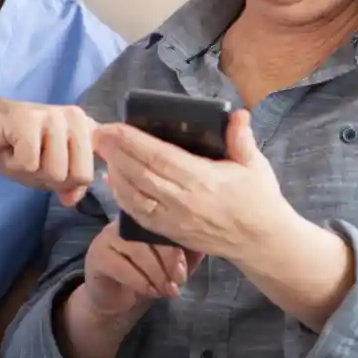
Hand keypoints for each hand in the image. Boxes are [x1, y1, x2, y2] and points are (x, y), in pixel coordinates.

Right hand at [0, 97, 97, 204]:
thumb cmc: (14, 147)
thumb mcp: (45, 172)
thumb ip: (67, 185)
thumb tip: (72, 200)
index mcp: (86, 127)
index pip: (93, 172)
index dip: (73, 184)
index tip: (49, 168)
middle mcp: (76, 117)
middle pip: (80, 176)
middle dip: (51, 179)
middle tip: (31, 159)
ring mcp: (54, 116)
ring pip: (57, 172)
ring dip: (30, 171)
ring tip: (19, 151)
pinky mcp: (30, 119)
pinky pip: (30, 164)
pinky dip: (14, 164)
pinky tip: (8, 147)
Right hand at [80, 220, 202, 317]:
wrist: (119, 298)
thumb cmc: (150, 274)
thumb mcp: (174, 263)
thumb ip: (189, 250)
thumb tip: (206, 239)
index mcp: (146, 218)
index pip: (164, 220)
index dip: (178, 242)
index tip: (185, 268)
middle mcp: (125, 222)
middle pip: (150, 233)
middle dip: (169, 260)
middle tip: (178, 281)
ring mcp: (108, 237)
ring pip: (137, 249)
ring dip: (155, 274)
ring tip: (165, 290)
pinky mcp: (97, 257)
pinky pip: (120, 266)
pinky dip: (139, 281)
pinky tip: (148, 291)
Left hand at [93, 109, 297, 263]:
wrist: (260, 242)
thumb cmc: (258, 198)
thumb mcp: (255, 164)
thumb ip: (242, 139)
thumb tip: (237, 114)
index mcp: (203, 179)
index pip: (159, 156)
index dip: (132, 141)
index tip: (113, 127)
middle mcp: (184, 201)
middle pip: (140, 174)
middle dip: (115, 153)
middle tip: (97, 135)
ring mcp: (175, 220)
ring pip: (134, 196)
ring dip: (115, 175)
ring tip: (103, 155)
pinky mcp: (171, 233)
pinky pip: (139, 216)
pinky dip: (123, 199)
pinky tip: (114, 183)